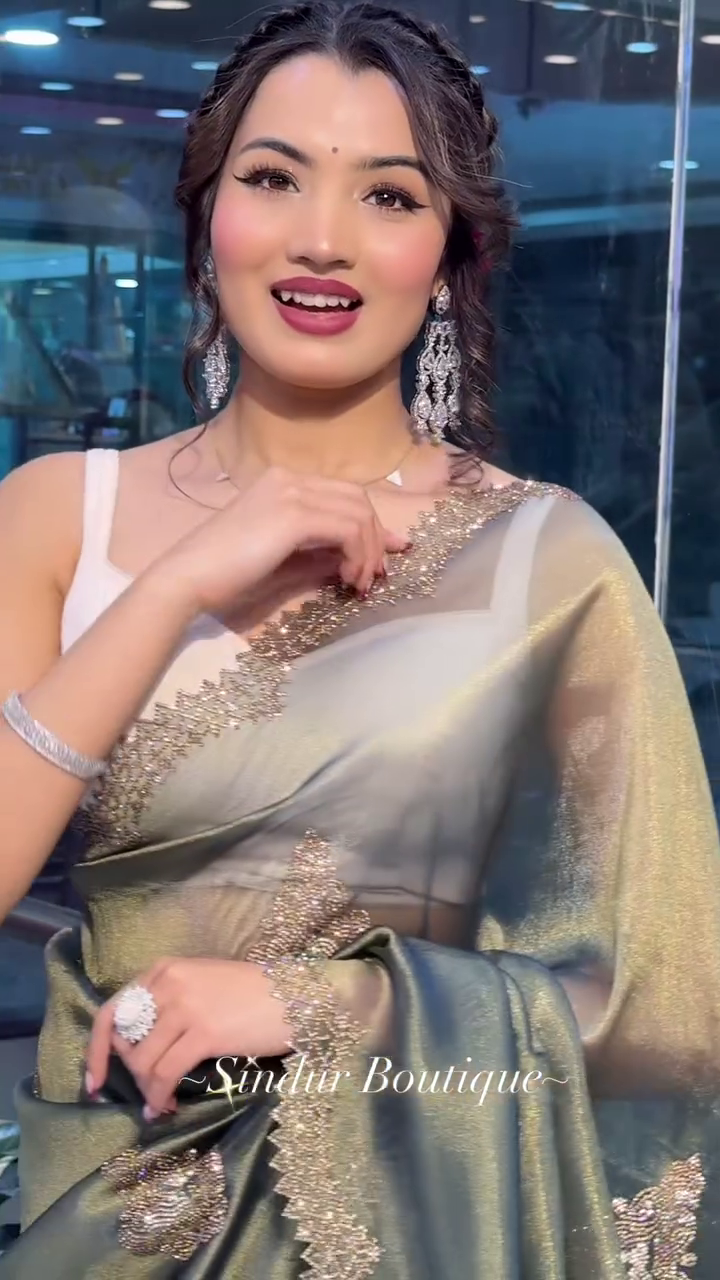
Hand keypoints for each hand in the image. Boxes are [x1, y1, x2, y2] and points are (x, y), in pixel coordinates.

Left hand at [85, 957, 292, 1119]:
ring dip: (148, 1089)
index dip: (97, 1050)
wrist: (297, 995)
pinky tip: (165, 1107)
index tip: (96, 1080)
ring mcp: (185, 1006)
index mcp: (164, 969)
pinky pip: (165, 1073)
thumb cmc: (254, 994)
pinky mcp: (204, 1032)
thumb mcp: (201, 986)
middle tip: (150, 1091)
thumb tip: (138, 1045)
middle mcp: (169, 982)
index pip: (113, 1011)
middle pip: (125, 1041)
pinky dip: (159, 1096)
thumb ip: (168, 1004)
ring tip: (161, 1103)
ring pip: (143, 1061)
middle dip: (132, 1073)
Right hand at [155, 466, 410, 617]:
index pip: (343, 495)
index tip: (385, 558)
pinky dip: (358, 555)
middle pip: (358, 499)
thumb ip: (320, 553)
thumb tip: (355, 558)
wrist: (187, 578)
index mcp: (282, 482)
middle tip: (374, 577)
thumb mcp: (284, 561)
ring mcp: (291, 492)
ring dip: (369, 552)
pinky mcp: (293, 514)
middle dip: (376, 539)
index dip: (371, 526)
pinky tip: (347, 580)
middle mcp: (289, 478)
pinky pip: (348, 528)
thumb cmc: (225, 574)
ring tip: (359, 584)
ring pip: (359, 513)